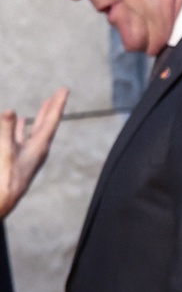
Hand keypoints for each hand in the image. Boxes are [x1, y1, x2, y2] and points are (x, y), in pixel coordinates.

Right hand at [0, 87, 67, 219]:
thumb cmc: (4, 178)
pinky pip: (22, 137)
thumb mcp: (5, 152)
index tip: (65, 89)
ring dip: (39, 116)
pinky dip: (23, 127)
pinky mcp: (18, 158)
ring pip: (36, 130)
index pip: (51, 120)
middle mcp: (37, 149)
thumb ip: (7, 131)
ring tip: (45, 105)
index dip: (57, 104)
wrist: (2, 201)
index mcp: (39, 147)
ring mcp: (28, 154)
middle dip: (52, 107)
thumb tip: (11, 111)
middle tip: (60, 93)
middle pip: (47, 123)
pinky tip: (21, 122)